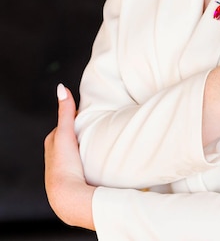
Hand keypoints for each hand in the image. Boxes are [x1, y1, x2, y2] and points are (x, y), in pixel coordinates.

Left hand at [44, 84, 95, 229]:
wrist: (68, 196)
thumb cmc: (64, 165)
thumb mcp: (65, 133)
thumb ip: (65, 111)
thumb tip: (61, 88)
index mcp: (52, 143)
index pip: (67, 122)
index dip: (79, 116)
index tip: (92, 111)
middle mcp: (56, 155)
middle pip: (73, 136)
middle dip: (84, 130)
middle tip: (100, 124)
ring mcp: (66, 167)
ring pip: (79, 149)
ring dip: (89, 145)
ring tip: (103, 140)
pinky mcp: (75, 177)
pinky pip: (84, 161)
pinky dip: (91, 157)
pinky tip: (100, 157)